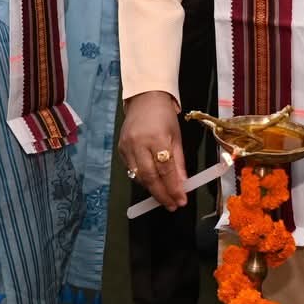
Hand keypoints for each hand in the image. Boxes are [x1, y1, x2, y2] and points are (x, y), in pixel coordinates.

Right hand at [119, 91, 187, 209]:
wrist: (144, 98)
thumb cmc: (164, 116)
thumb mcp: (176, 137)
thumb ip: (179, 162)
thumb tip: (183, 185)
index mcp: (157, 139)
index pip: (165, 170)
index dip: (173, 188)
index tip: (181, 201)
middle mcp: (138, 144)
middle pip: (149, 177)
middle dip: (161, 194)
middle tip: (172, 205)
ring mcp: (126, 147)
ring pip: (138, 176)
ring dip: (152, 189)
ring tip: (164, 197)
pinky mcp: (120, 149)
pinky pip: (131, 169)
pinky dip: (142, 179)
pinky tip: (151, 183)